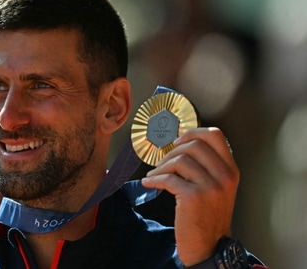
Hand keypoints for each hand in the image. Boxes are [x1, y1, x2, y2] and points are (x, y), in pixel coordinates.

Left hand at [141, 127, 238, 265]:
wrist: (209, 246)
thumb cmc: (208, 216)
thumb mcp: (218, 188)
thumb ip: (208, 166)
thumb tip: (182, 144)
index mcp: (231, 170)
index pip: (215, 135)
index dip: (192, 132)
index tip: (178, 141)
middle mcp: (224, 176)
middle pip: (194, 145)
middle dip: (172, 151)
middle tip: (162, 163)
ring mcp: (210, 187)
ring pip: (179, 160)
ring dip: (161, 167)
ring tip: (154, 175)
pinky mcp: (193, 197)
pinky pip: (168, 178)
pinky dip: (154, 179)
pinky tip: (149, 182)